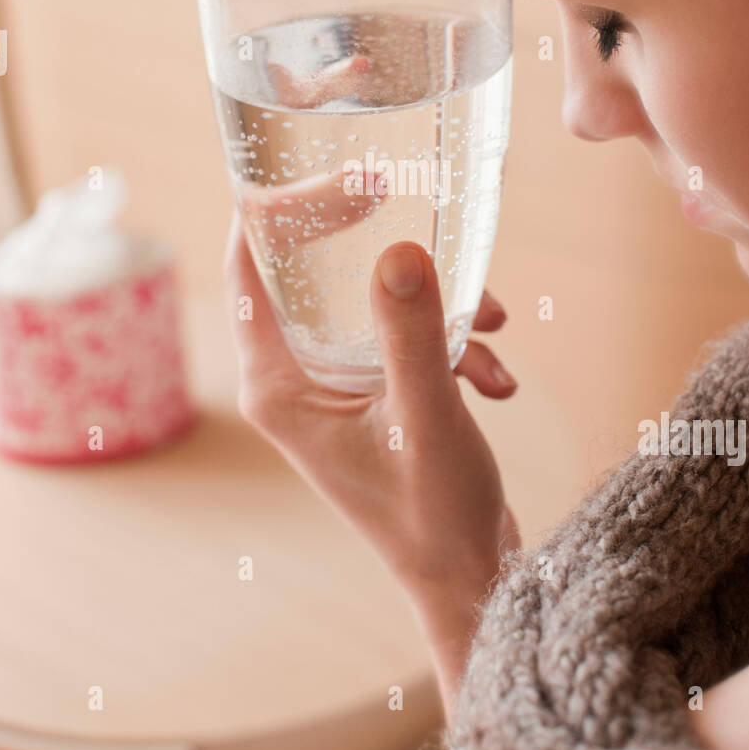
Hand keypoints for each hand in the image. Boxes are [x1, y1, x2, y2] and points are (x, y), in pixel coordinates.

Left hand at [224, 213, 520, 711]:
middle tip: (400, 193)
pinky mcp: (375, 395)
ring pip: (371, 300)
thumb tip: (399, 250)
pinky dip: (454, 342)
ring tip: (497, 324)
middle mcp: (296, 380)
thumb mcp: (428, 418)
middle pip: (310, 271)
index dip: (278, 208)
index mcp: (278, 385)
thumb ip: (414, 334)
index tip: (337, 171)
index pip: (249, 269)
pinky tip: (499, 378)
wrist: (473, 577)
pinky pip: (406, 335)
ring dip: (436, 303)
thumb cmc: (435, 517)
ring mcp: (336, 388)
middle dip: (363, 236)